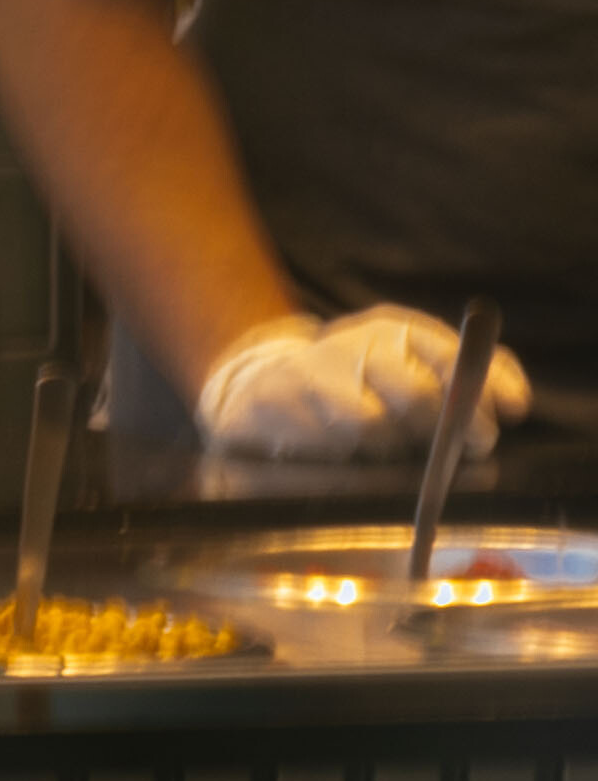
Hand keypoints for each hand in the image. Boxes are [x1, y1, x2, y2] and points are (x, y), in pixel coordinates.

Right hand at [200, 302, 535, 474]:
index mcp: (397, 329)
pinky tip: (343, 446)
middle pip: (418, 393)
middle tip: (462, 448)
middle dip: (447, 428)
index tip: (509, 413)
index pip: (450, 353)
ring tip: (385, 445)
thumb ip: (467, 380)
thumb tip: (514, 403)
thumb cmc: (359, 387)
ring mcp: (316, 366)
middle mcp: (358, 340)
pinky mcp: (281, 394)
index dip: (483, 387)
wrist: (266, 386)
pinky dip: (346, 451)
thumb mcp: (414, 371)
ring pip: (374, 423)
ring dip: (388, 445)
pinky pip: (329, 439)